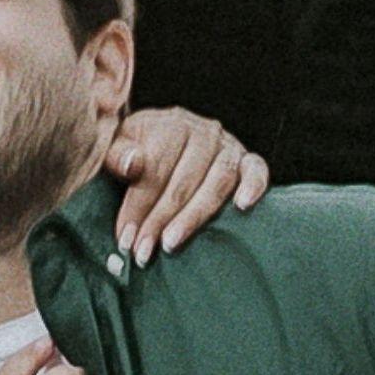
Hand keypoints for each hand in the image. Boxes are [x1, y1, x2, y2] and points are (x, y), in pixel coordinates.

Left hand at [100, 108, 272, 258]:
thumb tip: (133, 164)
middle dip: (159, 220)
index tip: (125, 236)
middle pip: (184, 180)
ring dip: (192, 217)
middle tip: (143, 250)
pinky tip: (242, 206)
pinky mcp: (247, 160)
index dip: (138, 205)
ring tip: (171, 243)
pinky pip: (257, 170)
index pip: (155, 168)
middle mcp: (203, 132)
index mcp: (169, 124)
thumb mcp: (118, 147)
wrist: (161, 140)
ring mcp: (228, 145)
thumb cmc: (138, 149)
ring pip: (216, 183)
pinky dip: (254, 186)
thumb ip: (117, 155)